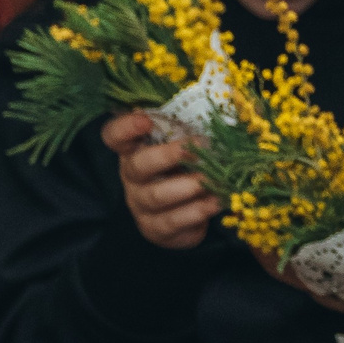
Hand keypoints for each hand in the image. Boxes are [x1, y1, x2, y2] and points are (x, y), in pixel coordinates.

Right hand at [103, 112, 216, 248]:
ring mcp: (140, 204)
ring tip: (214, 179)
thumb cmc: (186, 168)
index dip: (125, 128)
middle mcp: (132, 176)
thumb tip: (228, 115)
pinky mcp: (155, 228)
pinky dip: (197, 211)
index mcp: (135, 149)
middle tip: (199, 146)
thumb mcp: (185, 145)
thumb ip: (193, 130)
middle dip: (168, 155)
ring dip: (188, 186)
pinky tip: (216, 201)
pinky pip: (172, 220)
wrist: (187, 213)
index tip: (145, 120)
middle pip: (138, 165)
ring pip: (156, 195)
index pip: (114, 136)